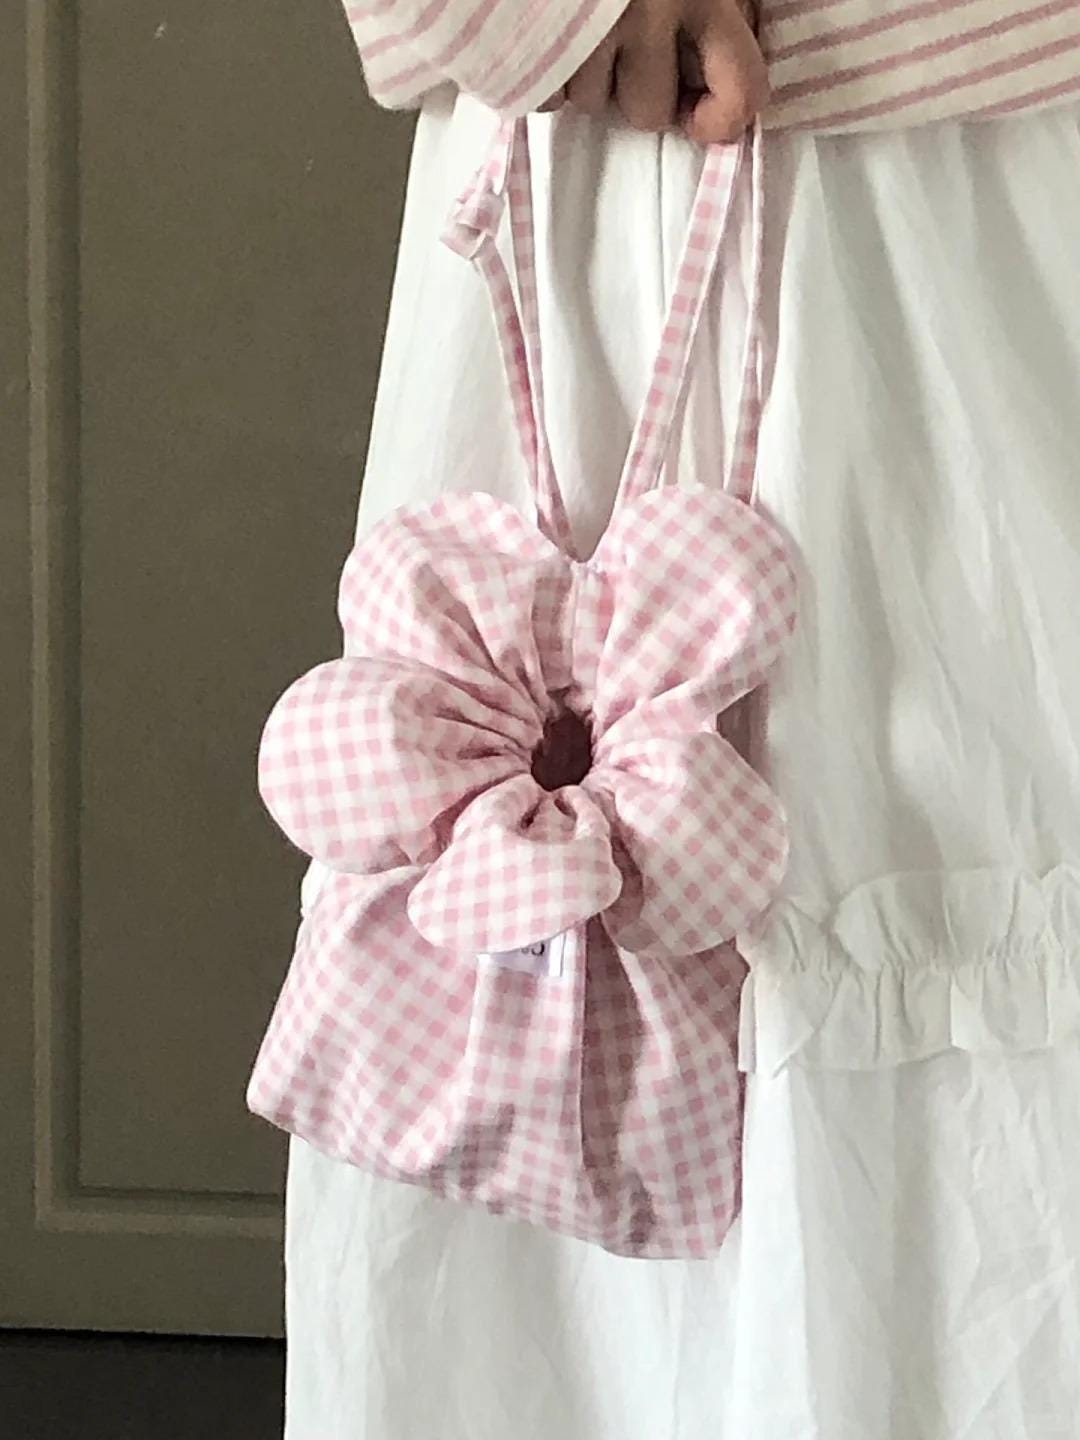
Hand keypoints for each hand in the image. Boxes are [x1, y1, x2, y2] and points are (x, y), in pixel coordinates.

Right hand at [543, 0, 767, 144]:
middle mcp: (650, 10)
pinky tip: (553, 30)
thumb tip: (720, 71)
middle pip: (649, 113)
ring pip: (590, 103)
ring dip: (586, 75)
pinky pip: (546, 92)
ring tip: (582, 26)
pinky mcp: (535, 41)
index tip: (700, 114)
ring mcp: (587, 29)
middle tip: (623, 45)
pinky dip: (547, 70)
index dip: (720, 119)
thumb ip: (719, 4)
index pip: (739, 92)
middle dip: (635, 90)